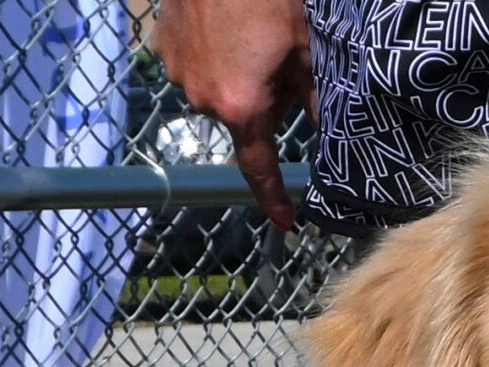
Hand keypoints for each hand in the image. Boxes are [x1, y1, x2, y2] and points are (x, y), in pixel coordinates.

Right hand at [151, 0, 314, 230]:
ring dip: (238, 75)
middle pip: (244, 119)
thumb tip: (326, 128)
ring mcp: (177, 68)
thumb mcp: (306, 47)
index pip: (259, 168)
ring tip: (252, 34)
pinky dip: (213, 52)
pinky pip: (194, 62)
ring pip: (219, 90)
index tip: (287, 221)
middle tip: (282, 61)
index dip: (274, 198)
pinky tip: (227, 23)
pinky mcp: (162, 41)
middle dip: (266, 102)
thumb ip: (315, 96)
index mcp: (241, 106)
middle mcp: (202, 97)